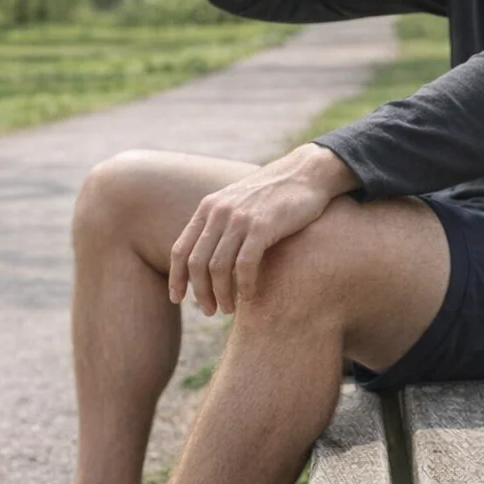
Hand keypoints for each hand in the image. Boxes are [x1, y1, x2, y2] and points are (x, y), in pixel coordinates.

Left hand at [168, 144, 357, 315]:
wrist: (307, 173)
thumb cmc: (275, 194)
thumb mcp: (239, 203)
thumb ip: (221, 224)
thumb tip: (207, 258)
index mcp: (209, 207)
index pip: (181, 249)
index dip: (177, 278)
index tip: (177, 299)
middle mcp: (219, 212)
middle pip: (197, 263)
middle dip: (200, 293)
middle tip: (210, 311)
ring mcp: (240, 218)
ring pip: (218, 268)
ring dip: (221, 294)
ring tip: (228, 309)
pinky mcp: (263, 225)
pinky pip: (245, 264)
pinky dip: (245, 285)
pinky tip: (249, 297)